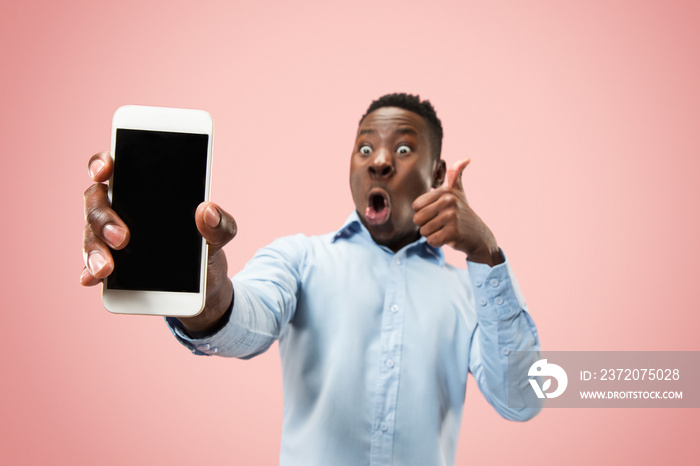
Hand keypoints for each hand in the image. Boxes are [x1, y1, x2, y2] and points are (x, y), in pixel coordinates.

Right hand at [80, 151, 236, 332]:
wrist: (207, 284)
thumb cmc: (207, 244)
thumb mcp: (221, 233)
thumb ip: (220, 222)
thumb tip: (207, 210)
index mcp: (144, 190)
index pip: (115, 167)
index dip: (102, 163)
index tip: (105, 171)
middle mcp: (121, 209)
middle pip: (96, 202)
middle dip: (103, 218)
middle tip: (122, 238)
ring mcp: (110, 237)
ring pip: (91, 234)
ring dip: (93, 250)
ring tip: (106, 268)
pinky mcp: (111, 266)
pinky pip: (92, 267)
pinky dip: (90, 272)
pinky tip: (93, 279)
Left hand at [412, 159, 503, 265]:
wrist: (479, 237)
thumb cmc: (463, 215)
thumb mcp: (459, 194)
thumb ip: (456, 176)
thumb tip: (466, 159)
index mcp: (445, 192)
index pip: (416, 206)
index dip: (424, 213)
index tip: (439, 213)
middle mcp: (448, 201)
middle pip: (417, 219)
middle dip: (427, 225)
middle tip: (443, 224)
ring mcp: (451, 217)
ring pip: (423, 231)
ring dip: (433, 234)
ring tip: (447, 230)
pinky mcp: (452, 233)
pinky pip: (431, 240)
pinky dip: (438, 242)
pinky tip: (450, 238)